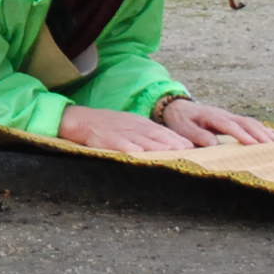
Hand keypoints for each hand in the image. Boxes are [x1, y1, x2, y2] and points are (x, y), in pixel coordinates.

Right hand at [58, 105, 192, 155]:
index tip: (192, 148)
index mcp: (140, 123)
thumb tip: (174, 146)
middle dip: (170, 142)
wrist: (81, 120)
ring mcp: (120, 132)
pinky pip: (118, 144)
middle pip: (155, 135)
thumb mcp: (131, 125)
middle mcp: (133, 126)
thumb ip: (150, 135)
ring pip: (140, 140)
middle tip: (186, 151)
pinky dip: (127, 148)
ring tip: (169, 153)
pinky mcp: (106, 139)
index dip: (177, 138)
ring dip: (155, 146)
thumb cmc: (109, 126)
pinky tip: (136, 153)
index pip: (162, 130)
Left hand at [160, 99, 273, 147]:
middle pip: (245, 122)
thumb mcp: (184, 128)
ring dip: (264, 131)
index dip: (241, 135)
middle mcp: (223, 115)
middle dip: (259, 134)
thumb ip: (198, 135)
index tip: (253, 144)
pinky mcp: (231, 120)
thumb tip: (213, 144)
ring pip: (250, 122)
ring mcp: (229, 116)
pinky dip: (262, 129)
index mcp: (212, 117)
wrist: (177, 107)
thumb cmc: (180, 120)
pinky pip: (249, 123)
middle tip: (273, 146)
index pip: (229, 126)